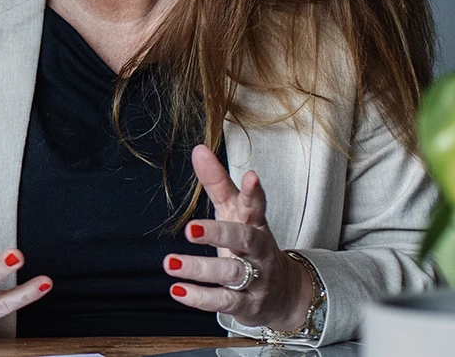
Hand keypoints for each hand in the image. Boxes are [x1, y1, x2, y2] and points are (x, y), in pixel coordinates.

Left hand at [162, 145, 316, 331]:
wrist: (284, 293)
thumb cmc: (250, 244)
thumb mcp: (235, 212)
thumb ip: (217, 183)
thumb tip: (199, 149)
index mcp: (254, 223)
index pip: (256, 205)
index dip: (254, 192)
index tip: (251, 176)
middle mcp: (258, 250)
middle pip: (243, 239)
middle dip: (219, 233)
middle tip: (191, 229)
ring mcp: (256, 278)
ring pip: (231, 273)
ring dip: (199, 269)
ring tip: (169, 263)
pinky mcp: (247, 304)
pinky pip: (224, 302)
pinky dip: (200, 298)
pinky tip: (177, 290)